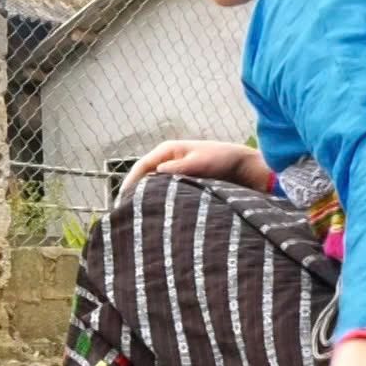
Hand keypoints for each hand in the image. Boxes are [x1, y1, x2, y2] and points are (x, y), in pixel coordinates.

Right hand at [118, 140, 271, 198]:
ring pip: (152, 184)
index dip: (130, 182)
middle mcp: (167, 159)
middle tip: (124, 211)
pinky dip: (157, 199)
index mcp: (168, 150)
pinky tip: (155, 212)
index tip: (122, 199)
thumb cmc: (222, 160)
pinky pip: (164, 189)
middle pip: (143, 176)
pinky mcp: (181, 180)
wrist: (242, 165)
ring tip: (137, 215)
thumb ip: (178, 168)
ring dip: (145, 197)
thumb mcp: (200, 163)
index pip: (141, 166)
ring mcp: (173, 169)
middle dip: (134, 192)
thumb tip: (156, 172)